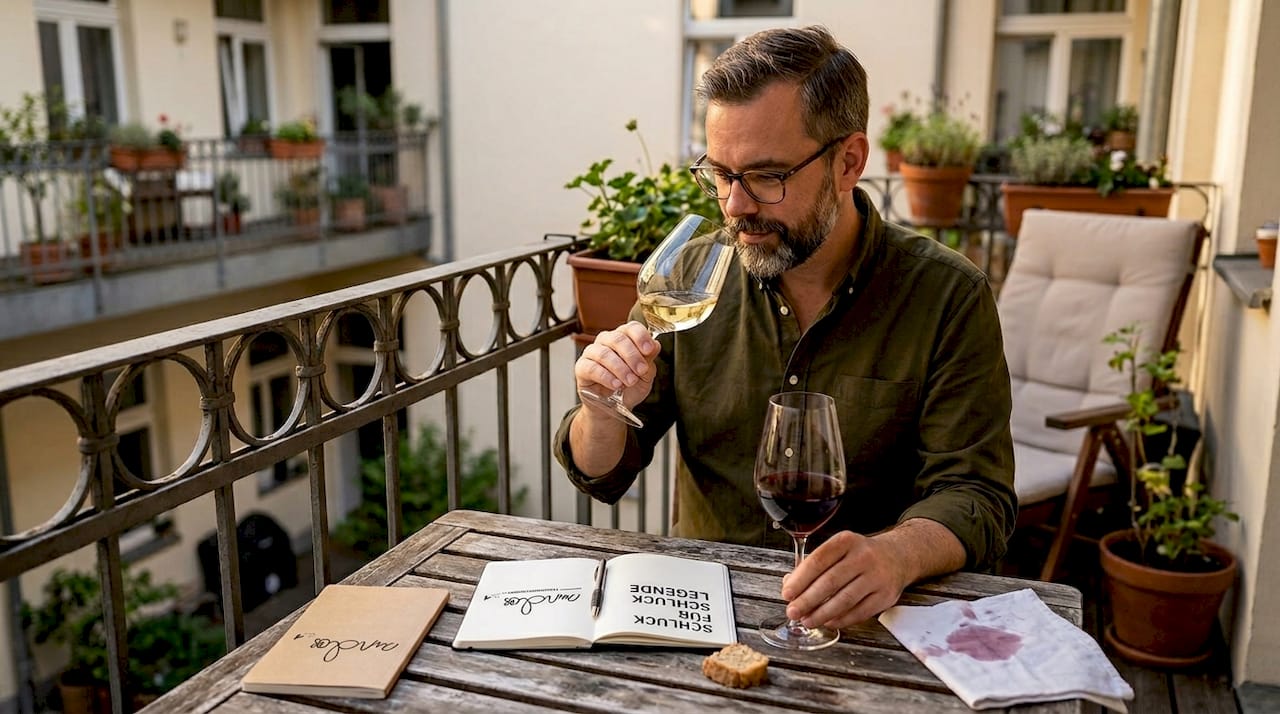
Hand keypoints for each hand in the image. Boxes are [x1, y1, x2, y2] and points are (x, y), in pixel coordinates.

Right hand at [574, 322, 658, 414]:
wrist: (614, 408)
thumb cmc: (629, 387)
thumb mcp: (645, 375)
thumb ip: (649, 360)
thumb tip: (655, 345)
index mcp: (625, 338)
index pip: (632, 328)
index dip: (641, 336)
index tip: (648, 350)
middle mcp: (607, 341)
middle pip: (618, 339)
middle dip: (632, 356)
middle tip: (641, 371)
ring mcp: (592, 353)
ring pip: (604, 353)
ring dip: (620, 368)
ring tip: (629, 381)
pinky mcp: (581, 367)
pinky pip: (591, 368)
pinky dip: (606, 377)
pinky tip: (615, 385)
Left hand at [780, 530, 908, 628]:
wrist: (897, 557)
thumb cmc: (860, 555)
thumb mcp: (839, 549)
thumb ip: (814, 565)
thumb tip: (790, 584)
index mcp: (846, 541)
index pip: (818, 560)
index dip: (800, 579)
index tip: (787, 593)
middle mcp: (863, 556)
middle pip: (830, 582)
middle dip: (807, 600)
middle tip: (792, 611)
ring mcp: (877, 577)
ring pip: (844, 599)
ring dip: (822, 613)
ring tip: (807, 620)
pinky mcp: (885, 596)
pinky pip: (859, 612)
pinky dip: (841, 619)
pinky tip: (828, 622)